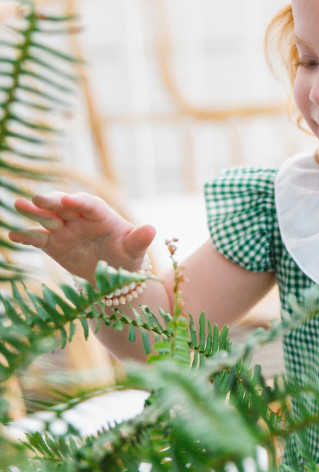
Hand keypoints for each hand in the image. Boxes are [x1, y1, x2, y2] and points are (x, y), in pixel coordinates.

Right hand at [9, 191, 155, 280]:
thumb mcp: (134, 250)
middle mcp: (79, 218)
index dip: (79, 201)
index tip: (68, 200)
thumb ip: (140, 239)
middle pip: (63, 206)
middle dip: (51, 201)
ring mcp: (64, 230)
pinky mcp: (52, 244)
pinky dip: (25, 236)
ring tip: (19, 205)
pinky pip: (37, 238)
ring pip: (46, 218)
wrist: (111, 274)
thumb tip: (151, 229)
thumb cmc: (127, 256)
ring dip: (33, 212)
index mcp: (101, 215)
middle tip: (37, 198)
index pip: (89, 204)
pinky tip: (12, 235)